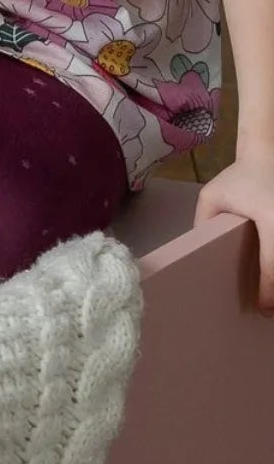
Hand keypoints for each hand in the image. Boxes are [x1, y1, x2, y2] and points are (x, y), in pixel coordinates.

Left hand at [193, 149, 273, 312]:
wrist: (270, 153)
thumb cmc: (240, 177)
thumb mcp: (212, 197)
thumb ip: (203, 222)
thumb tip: (198, 252)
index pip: (273, 267)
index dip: (269, 292)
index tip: (263, 309)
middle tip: (269, 310)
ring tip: (271, 295)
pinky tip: (272, 273)